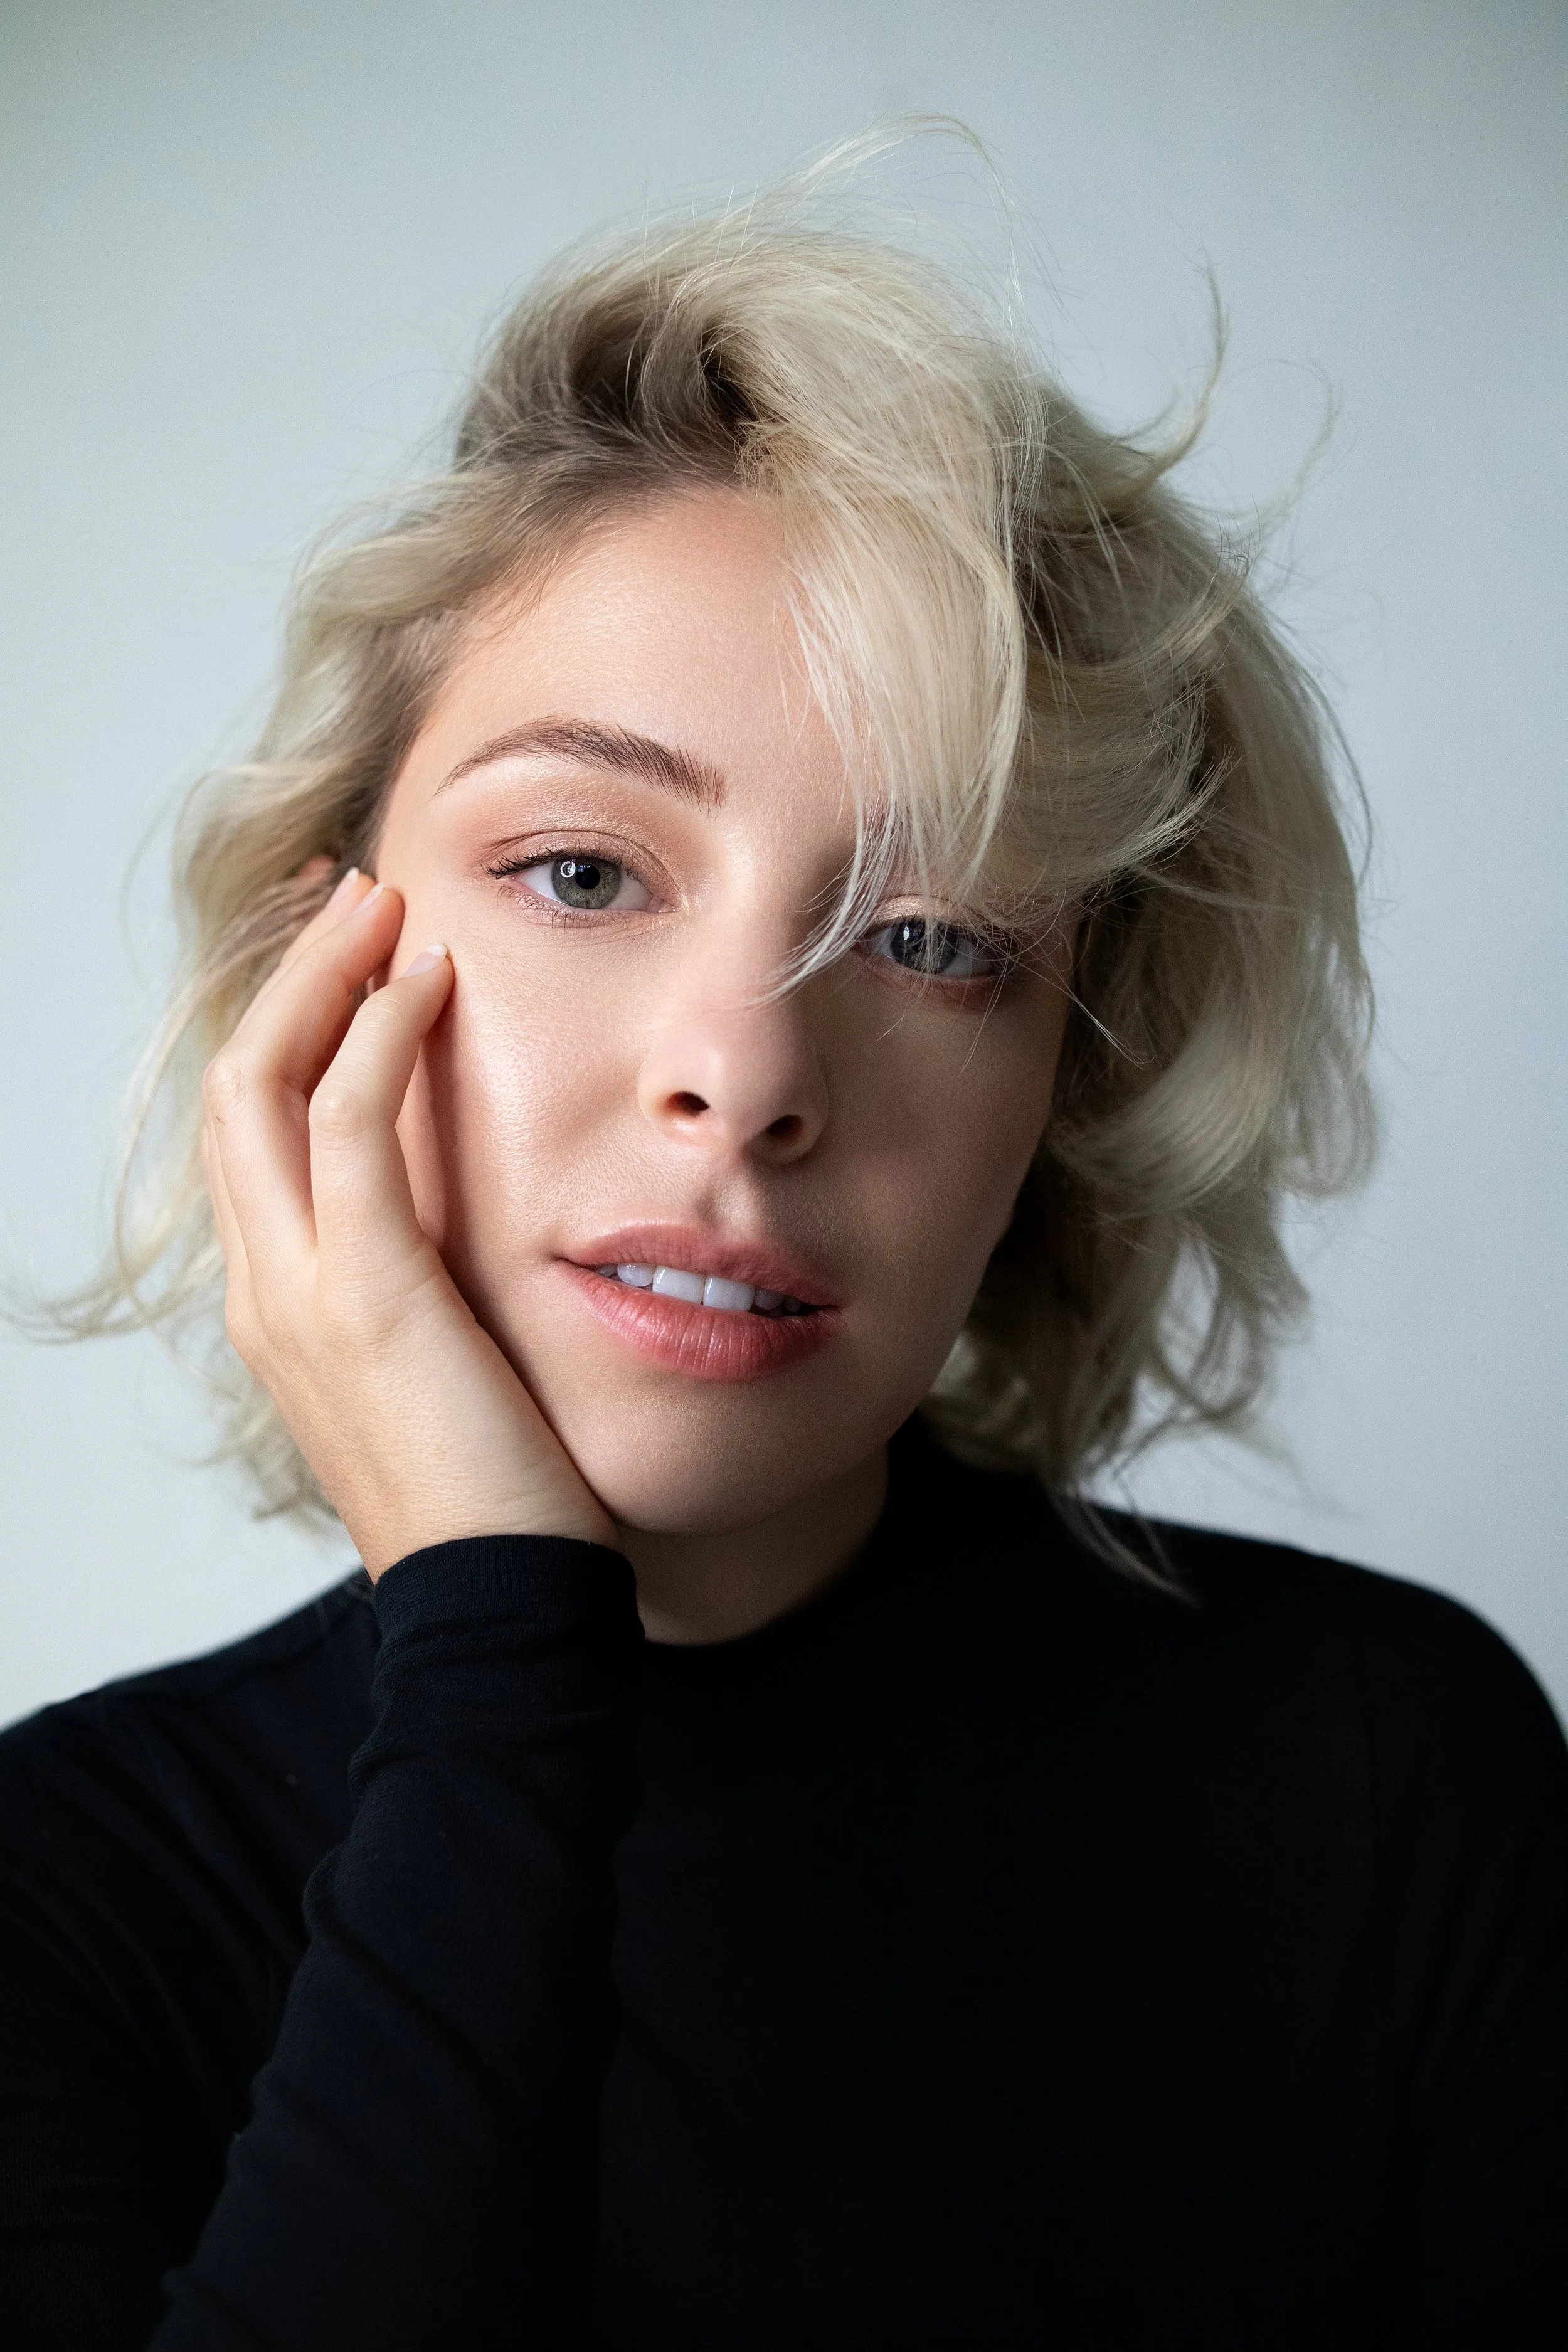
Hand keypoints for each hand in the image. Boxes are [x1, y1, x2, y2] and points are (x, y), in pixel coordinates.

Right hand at [202, 867, 617, 1576]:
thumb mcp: (445, 1368)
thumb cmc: (499, 1494)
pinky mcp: (369, 1296)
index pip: (253, 1130)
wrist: (502, 1612)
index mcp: (282, 1303)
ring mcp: (302, 1293)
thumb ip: (428, 1286)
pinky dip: (377, 1034)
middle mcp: (267, 1288)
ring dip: (324, 976)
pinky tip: (429, 979)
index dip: (288, 1026)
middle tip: (356, 894)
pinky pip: (350, 1124)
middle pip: (234, 1086)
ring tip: (386, 903)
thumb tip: (470, 1218)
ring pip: (265, 1084)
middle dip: (290, 976)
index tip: (346, 948)